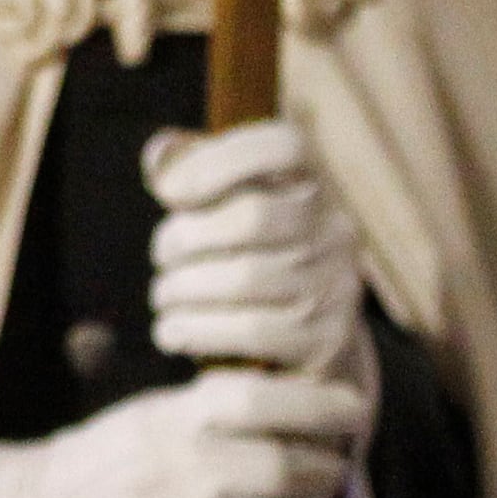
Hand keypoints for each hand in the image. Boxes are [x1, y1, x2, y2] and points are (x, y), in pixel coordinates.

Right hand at [0, 369, 370, 497]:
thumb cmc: (92, 468)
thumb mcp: (145, 419)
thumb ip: (210, 411)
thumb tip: (291, 405)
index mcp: (176, 422)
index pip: (267, 400)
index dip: (324, 404)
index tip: (350, 411)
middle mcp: (187, 472)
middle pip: (293, 468)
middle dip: (326, 471)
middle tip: (329, 472)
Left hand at [145, 117, 376, 400]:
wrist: (309, 351)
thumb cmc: (249, 266)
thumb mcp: (226, 215)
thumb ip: (192, 176)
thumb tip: (159, 155)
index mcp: (313, 189)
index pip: (286, 146)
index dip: (219, 158)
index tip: (169, 190)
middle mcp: (335, 233)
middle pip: (252, 216)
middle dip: (186, 236)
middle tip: (163, 255)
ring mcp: (337, 289)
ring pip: (244, 278)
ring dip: (181, 289)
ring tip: (165, 296)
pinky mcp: (324, 343)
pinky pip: (248, 331)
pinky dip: (194, 330)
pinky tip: (172, 331)